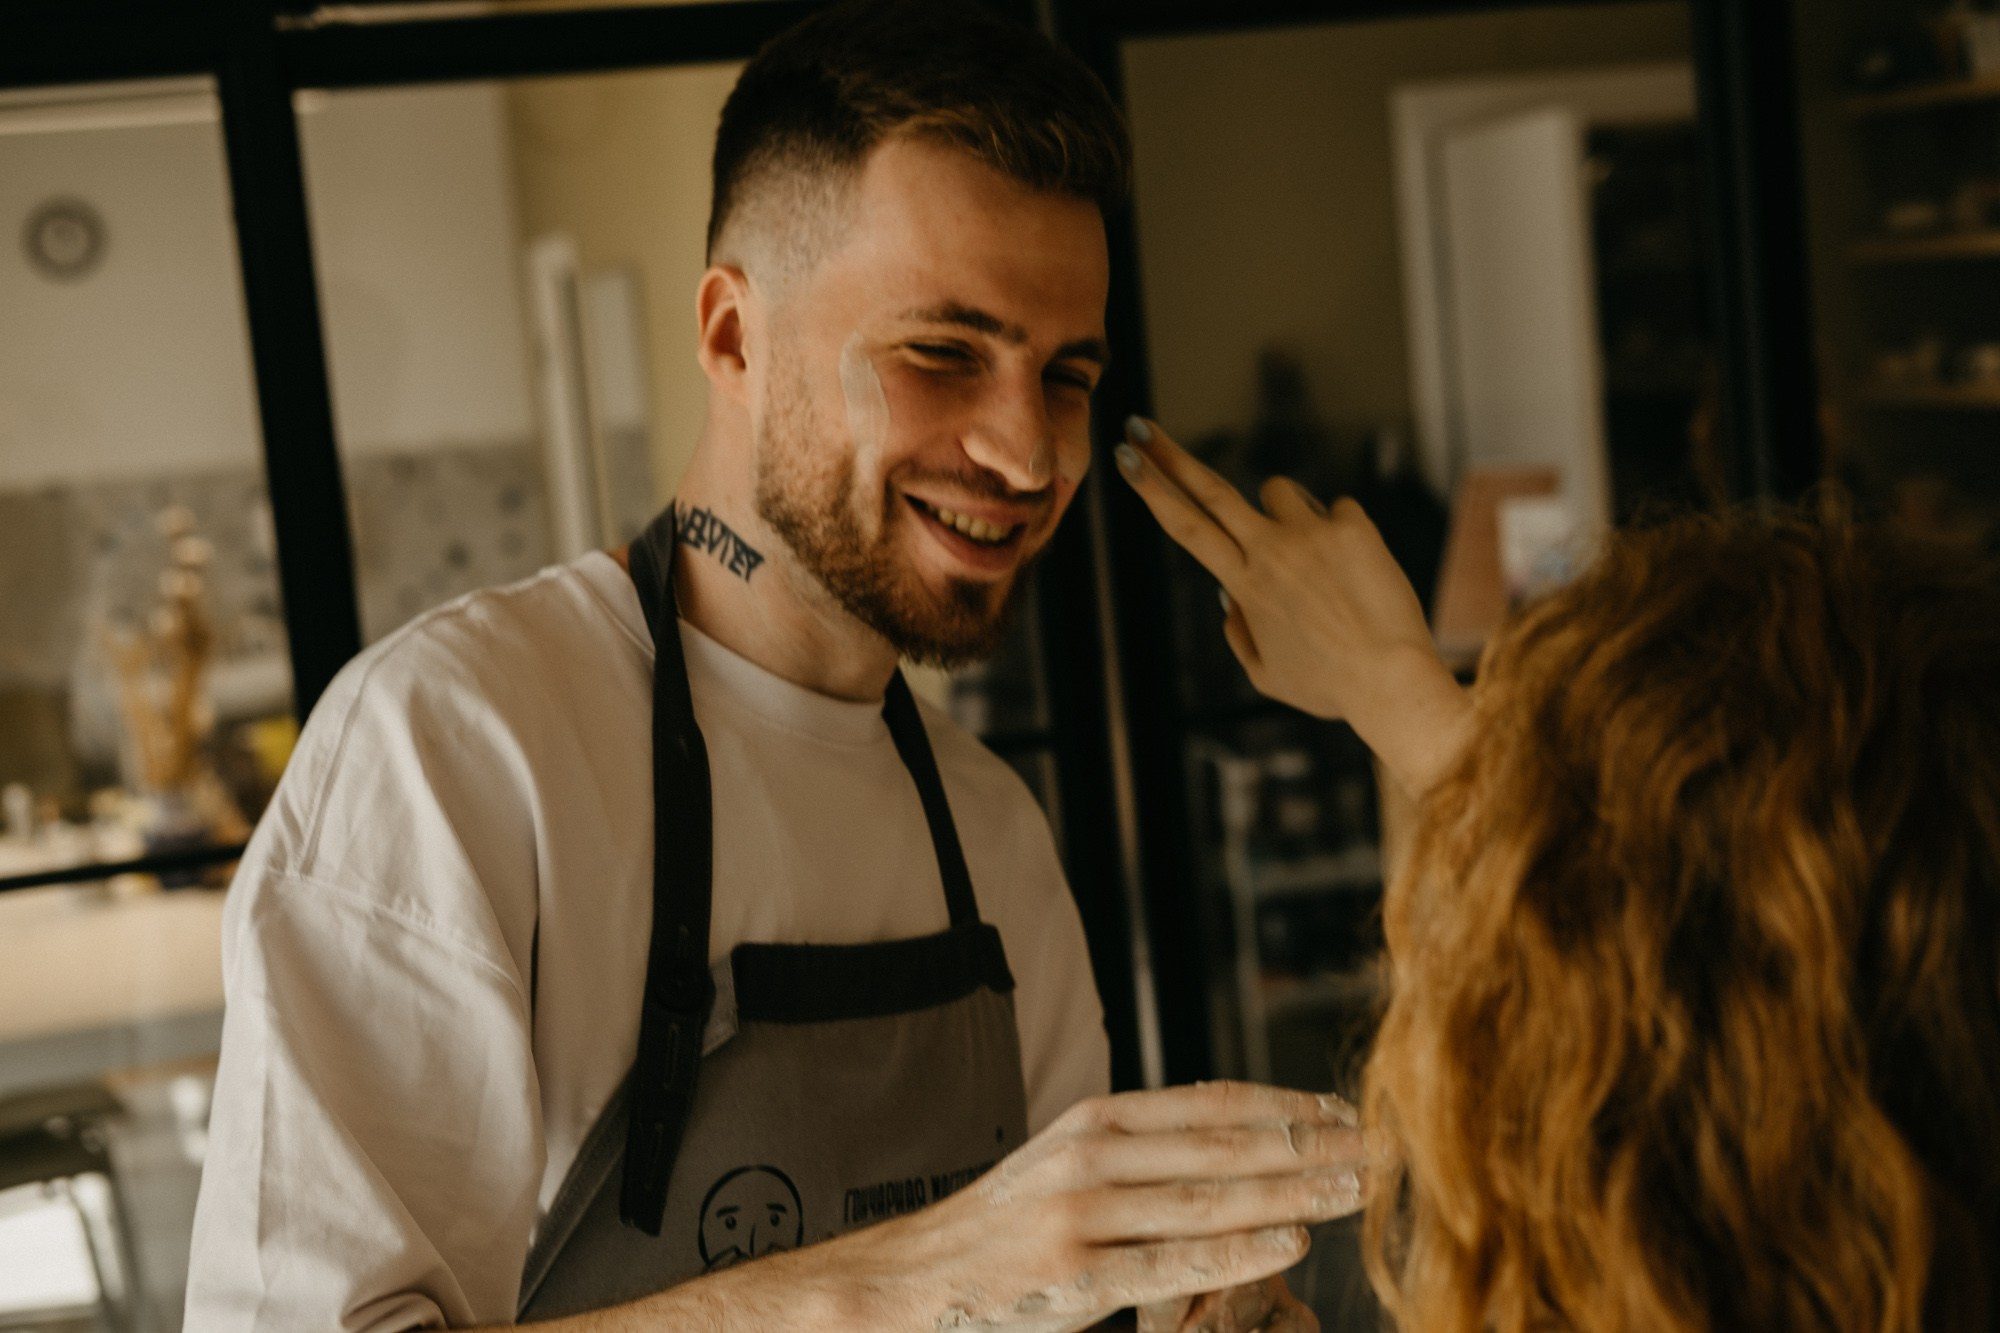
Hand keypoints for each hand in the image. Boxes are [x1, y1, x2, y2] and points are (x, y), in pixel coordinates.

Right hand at [827, 1082, 1364, 1332]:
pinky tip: (1293, 1240)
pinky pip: (1174, 1264)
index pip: (1211, 1102)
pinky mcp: (1075, 1278)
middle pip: (1225, 1145)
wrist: (910, 1279)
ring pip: (1211, 1200)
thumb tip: (1231, 1141)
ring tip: (1358, 1189)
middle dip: (1310, 1144)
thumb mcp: (1066, 1166)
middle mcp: (1092, 1155)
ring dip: (1296, 1192)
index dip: (1285, 1102)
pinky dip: (1240, 1251)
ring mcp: (1083, 1216)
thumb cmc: (1001, 1229)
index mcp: (1096, 1122)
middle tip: (1379, 1145)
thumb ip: (1139, 1151)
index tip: (1347, 1108)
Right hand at [1114, 417, 1472, 796]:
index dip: (1151, 487)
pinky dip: (1343, 532)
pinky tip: (1358, 571)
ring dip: (1287, 512)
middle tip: (1141, 426)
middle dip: (1169, 456)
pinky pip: (1338, 509)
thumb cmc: (1331, 686)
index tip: (1127, 458)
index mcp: (1242, 585)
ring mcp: (1311, 536)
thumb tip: (1228, 595)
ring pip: (1279, 490)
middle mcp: (1270, 552)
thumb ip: (1240, 632)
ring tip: (1316, 561)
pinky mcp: (1353, 528)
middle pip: (1211, 490)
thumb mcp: (1268, 675)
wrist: (1392, 683)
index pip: (1185, 526)